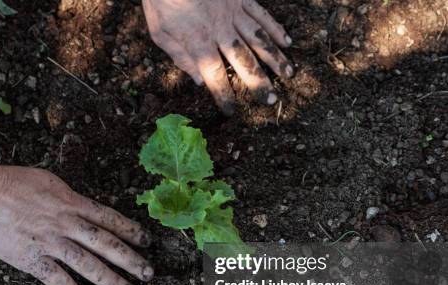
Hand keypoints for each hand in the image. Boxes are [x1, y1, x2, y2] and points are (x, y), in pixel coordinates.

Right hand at [0, 143, 153, 284]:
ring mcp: (50, 242)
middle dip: (130, 259)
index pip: (109, 218)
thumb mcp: (48, 181)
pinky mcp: (32, 259)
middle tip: (148, 273)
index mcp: (71, 202)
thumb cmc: (11, 183)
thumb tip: (85, 207)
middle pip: (106, 243)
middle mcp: (66, 223)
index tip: (146, 241)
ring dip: (111, 279)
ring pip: (88, 263)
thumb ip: (69, 197)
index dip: (130, 230)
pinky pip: (59, 281)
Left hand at [142, 0, 293, 114]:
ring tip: (288, 75)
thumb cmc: (161, 0)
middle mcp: (220, 31)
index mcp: (198, 43)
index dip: (224, 95)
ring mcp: (233, 12)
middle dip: (258, 83)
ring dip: (275, 59)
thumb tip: (198, 81)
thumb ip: (179, 57)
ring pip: (259, 39)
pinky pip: (261, 14)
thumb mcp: (159, 32)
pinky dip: (275, 29)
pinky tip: (286, 42)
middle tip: (271, 100)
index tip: (231, 110)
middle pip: (244, 61)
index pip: (215, 76)